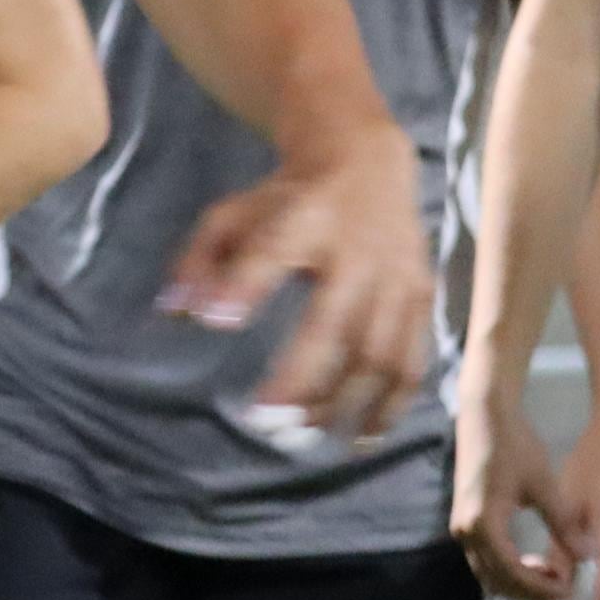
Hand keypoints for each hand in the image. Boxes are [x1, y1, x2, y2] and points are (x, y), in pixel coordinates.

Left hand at [164, 126, 430, 437]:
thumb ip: (201, 258)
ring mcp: (397, 276)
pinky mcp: (421, 297)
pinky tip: (361, 437)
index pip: (275, 249)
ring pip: (377, 352)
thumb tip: (178, 311)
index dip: (246, 284)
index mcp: (307, 217)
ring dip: (343, 402)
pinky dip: (391, 405)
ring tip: (305, 435)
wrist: (369, 162)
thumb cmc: (287, 199)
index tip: (216, 321)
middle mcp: (359, 248)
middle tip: (263, 421)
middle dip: (301, 377)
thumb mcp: (236, 211)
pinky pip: (411, 360)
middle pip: (334, 321)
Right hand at [451, 392, 572, 599]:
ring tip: (552, 577)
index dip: (542, 588)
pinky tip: (533, 562)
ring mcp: (462, 529)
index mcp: (485, 525)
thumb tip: (588, 554)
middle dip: (530, 592)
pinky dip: (508, 570)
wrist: (485, 416)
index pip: (513, 574)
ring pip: (488, 575)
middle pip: (496, 582)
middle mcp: (466, 533)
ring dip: (518, 583)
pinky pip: (484, 561)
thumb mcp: (543, 484)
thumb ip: (563, 522)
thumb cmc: (515, 445)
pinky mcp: (464, 522)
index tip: (569, 590)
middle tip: (564, 588)